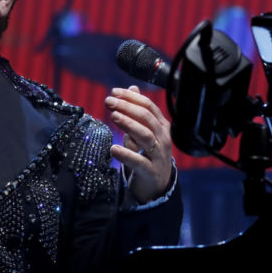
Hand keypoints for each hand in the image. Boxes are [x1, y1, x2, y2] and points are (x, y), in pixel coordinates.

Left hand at [106, 86, 173, 203]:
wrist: (156, 186)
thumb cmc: (147, 154)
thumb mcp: (143, 130)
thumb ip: (137, 111)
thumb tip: (132, 87)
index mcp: (161, 127)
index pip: (148, 106)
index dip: (131, 97)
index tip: (113, 92)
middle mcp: (162, 139)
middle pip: (146, 118)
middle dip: (126, 107)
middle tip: (109, 101)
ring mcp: (158, 156)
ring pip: (146, 136)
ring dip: (129, 124)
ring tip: (113, 116)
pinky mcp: (150, 172)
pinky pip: (139, 161)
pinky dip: (126, 154)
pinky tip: (113, 148)